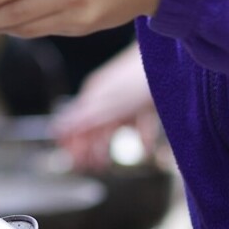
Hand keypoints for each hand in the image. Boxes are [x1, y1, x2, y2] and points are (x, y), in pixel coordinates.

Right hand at [53, 42, 160, 169]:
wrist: (173, 61)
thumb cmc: (138, 80)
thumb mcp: (108, 104)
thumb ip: (84, 119)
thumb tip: (55, 130)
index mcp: (94, 93)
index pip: (76, 121)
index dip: (72, 142)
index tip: (71, 162)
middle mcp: (108, 95)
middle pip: (95, 125)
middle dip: (90, 147)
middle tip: (88, 167)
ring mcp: (128, 97)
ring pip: (115, 125)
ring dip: (109, 144)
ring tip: (108, 164)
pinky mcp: (147, 100)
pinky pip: (140, 122)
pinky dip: (141, 137)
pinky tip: (145, 150)